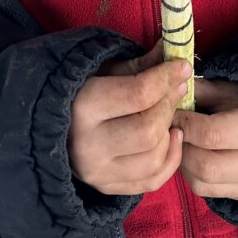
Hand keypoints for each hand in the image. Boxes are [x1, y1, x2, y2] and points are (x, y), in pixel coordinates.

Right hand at [68, 44, 191, 196]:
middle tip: (178, 88)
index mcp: (83, 107)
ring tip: (170, 114)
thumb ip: (142, 64)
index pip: (139, 94)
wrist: (55, 127)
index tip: (182, 66)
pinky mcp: (108, 188)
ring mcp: (97, 173)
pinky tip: (171, 137)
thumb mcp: (107, 70)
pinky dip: (171, 159)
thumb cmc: (84, 91)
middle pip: (149, 130)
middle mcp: (87, 146)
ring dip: (170, 133)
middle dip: (169, 105)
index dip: (167, 78)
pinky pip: (153, 181)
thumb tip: (174, 49)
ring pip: (154, 159)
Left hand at [173, 79, 237, 200]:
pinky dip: (192, 174)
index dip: (184, 123)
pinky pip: (207, 192)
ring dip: (183, 162)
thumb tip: (170, 93)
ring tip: (182, 142)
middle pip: (204, 165)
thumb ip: (202, 92)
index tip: (171, 112)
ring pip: (202, 183)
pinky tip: (194, 155)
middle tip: (172, 129)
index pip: (210, 134)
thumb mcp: (234, 90)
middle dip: (181, 146)